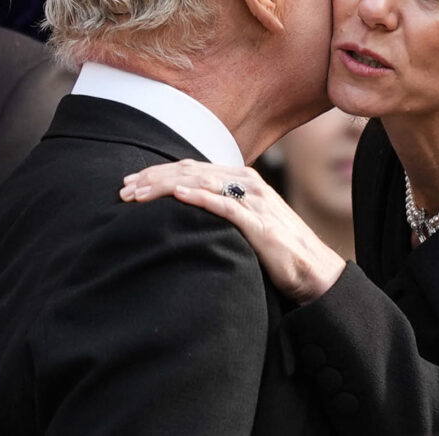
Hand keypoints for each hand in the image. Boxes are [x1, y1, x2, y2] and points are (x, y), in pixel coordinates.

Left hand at [120, 160, 345, 304]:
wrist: (315, 271)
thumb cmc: (279, 250)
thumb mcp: (247, 222)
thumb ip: (223, 210)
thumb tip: (187, 210)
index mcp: (244, 181)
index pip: (194, 168)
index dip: (160, 172)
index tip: (131, 183)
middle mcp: (249, 184)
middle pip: (193, 172)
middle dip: (154, 178)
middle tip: (123, 189)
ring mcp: (256, 202)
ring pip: (204, 183)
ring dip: (167, 185)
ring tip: (138, 193)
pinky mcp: (260, 224)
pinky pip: (226, 206)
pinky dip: (201, 197)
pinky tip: (178, 195)